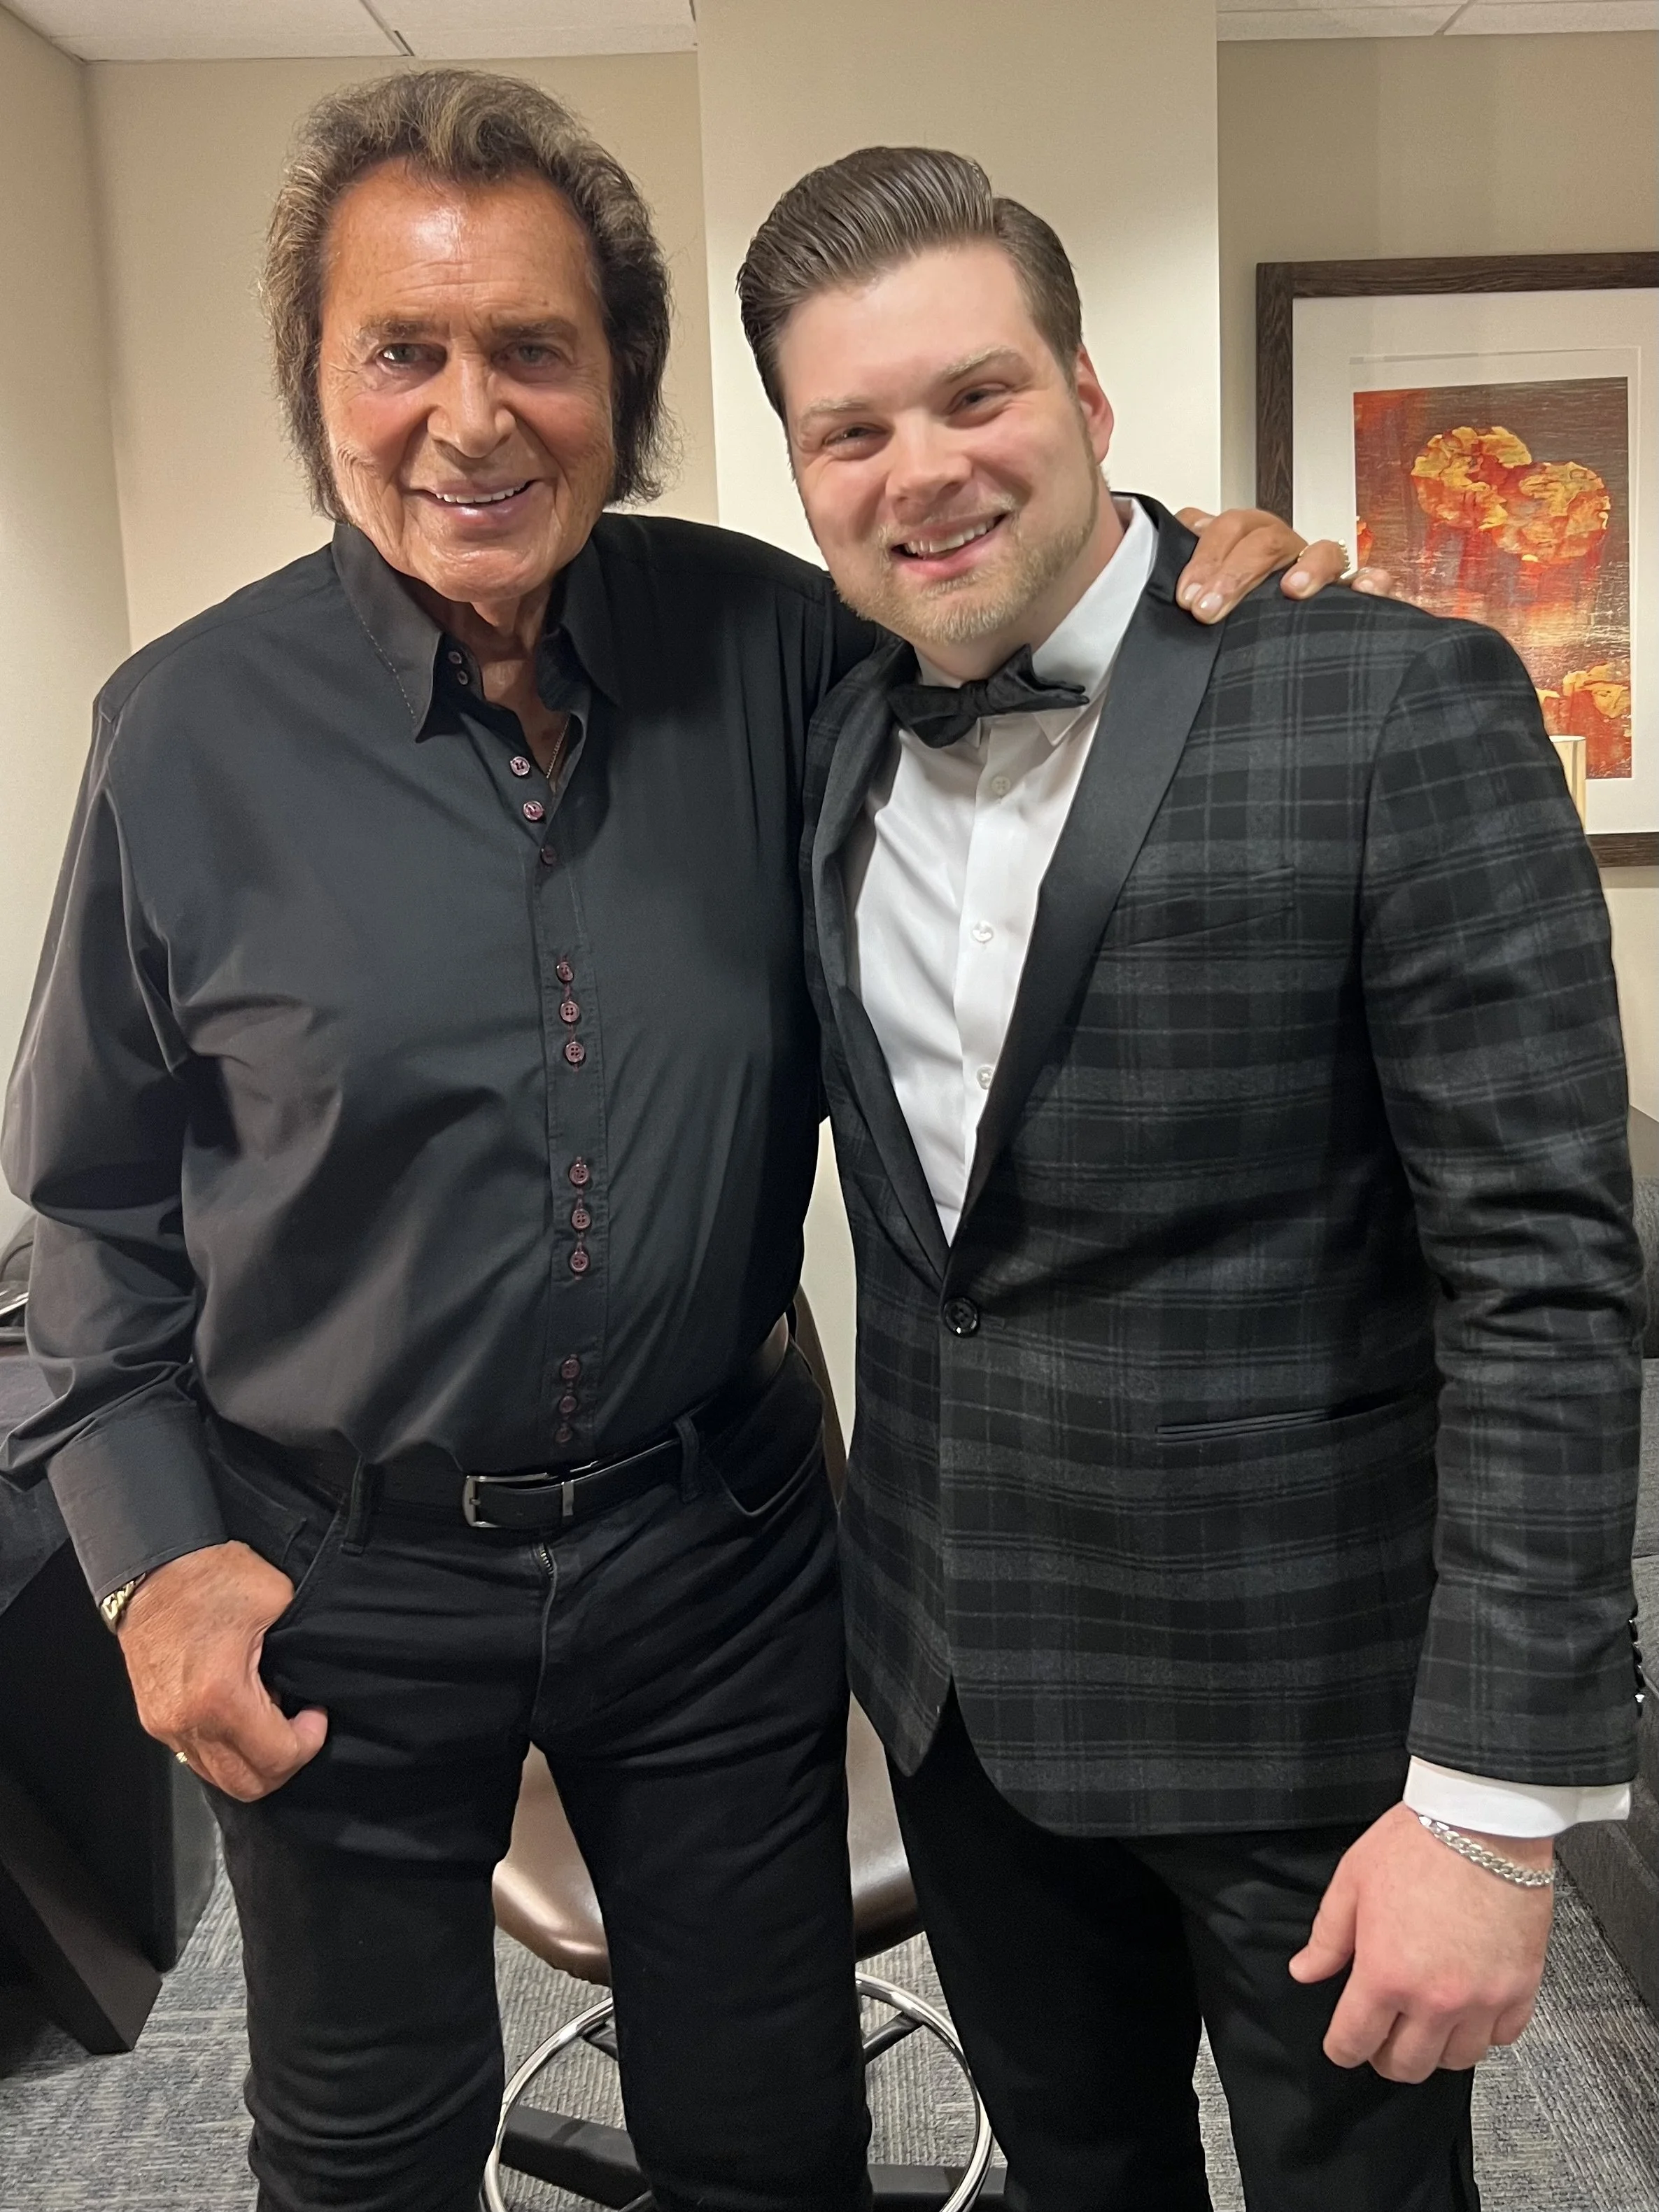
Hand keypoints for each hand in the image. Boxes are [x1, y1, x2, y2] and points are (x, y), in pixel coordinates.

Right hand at [118, 1541, 327, 1801]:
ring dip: (254, 1759)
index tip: (316, 1714)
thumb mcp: (276, 1600)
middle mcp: (187, 1723)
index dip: (308, 1742)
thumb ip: (299, 1649)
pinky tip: (243, 1712)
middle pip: (247, 1785)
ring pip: (219, 1777)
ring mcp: (166, 1726)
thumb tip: (311, 1677)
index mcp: (220, 1697)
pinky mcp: (155, 1719)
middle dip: (284, 1763)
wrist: (150, 1567)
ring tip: (272, 1717)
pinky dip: (227, 1749)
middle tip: (300, 1727)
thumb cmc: (210, 1577)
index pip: (276, 1758)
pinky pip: (198, 1758)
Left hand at [1175, 506, 1394, 622]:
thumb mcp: (1203, 589)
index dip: (1206, 556)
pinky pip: (1371, 581)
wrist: (1273, 646)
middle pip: (1266, 540)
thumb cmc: (1238, 609)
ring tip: (1291, 591)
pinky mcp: (1351, 596)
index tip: (1187, 596)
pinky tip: (1366, 589)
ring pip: (1323, 551)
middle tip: (1209, 609)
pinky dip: (1374, 581)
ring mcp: (1320, 571)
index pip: (1227, 529)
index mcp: (1248, 542)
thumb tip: (1171, 534)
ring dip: (1308, 567)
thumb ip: (1189, 567)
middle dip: (1236, 573)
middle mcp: (1285, 550)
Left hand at [1289, 1802, 1552, 2080]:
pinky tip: (1470, 2008)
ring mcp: (1482, 2000)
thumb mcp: (1353, 1881)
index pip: (1355, 2041)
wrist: (1485, 1823)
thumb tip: (1305, 1972)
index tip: (1342, 2045)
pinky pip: (1502, 2037)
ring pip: (1456, 2060)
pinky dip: (1483, 2032)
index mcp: (1385, 1974)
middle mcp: (1435, 2000)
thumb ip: (1328, 1937)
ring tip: (1426, 2023)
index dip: (1342, 2049)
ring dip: (1436, 2048)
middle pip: (1407, 2065)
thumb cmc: (1416, 1844)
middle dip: (1386, 2056)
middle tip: (1382, 2035)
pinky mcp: (1521, 1990)